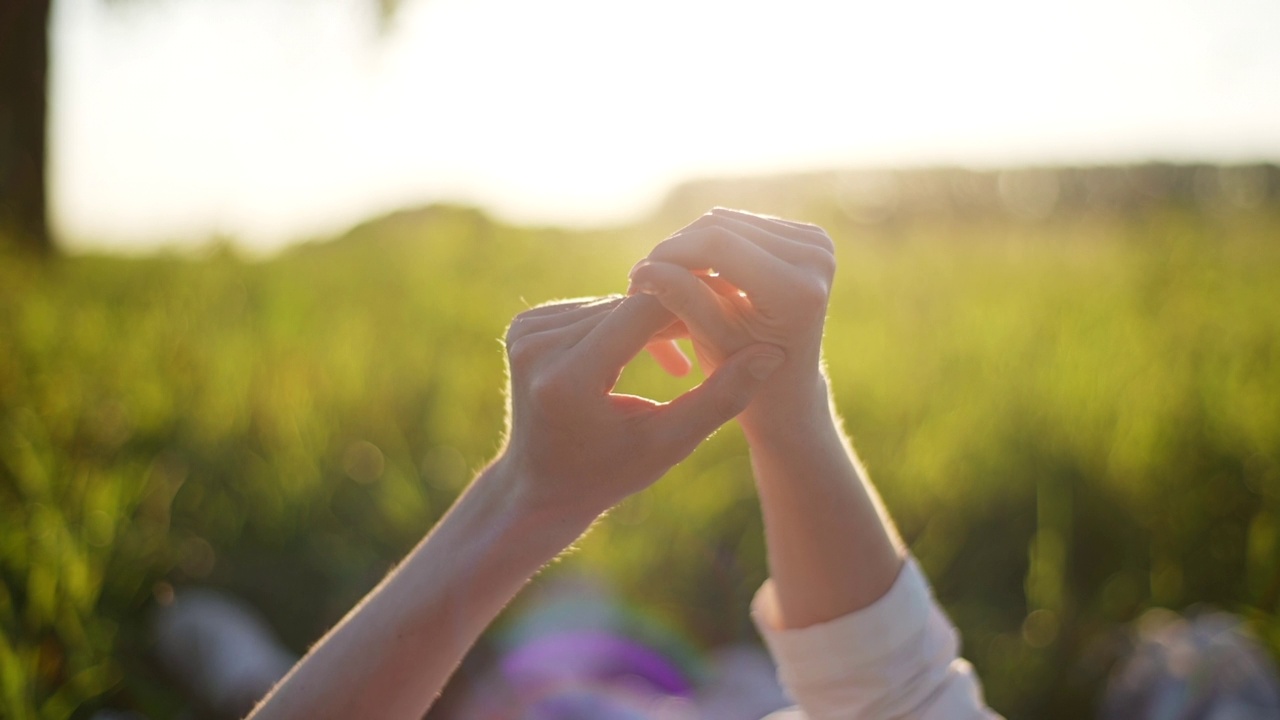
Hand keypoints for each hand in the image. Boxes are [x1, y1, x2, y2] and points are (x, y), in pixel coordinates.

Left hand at [496, 293, 784, 523]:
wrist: (538, 490)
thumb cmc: (609, 476)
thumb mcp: (668, 444)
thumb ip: (720, 398)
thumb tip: (774, 353)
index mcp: (568, 378)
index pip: (643, 314)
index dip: (694, 308)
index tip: (734, 315)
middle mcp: (537, 346)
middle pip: (627, 306)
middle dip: (676, 317)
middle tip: (721, 332)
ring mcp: (525, 332)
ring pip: (612, 304)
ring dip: (650, 322)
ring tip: (682, 359)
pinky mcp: (524, 326)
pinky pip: (589, 309)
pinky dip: (620, 324)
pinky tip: (640, 351)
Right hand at [628, 209, 835, 432]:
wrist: (787, 386)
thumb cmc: (745, 376)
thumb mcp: (711, 339)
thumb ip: (682, 299)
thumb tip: (642, 270)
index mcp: (797, 291)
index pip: (719, 245)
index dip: (672, 254)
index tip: (636, 276)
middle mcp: (817, 258)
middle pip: (722, 227)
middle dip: (676, 249)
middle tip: (642, 277)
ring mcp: (818, 244)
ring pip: (727, 221)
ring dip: (690, 245)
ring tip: (663, 275)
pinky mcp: (810, 237)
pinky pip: (742, 224)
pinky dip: (712, 243)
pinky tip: (693, 270)